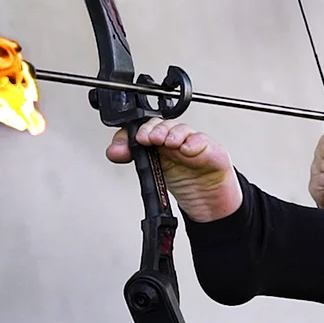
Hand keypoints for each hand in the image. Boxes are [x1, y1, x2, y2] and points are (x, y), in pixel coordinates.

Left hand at [106, 118, 242, 221]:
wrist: (209, 198)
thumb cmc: (185, 179)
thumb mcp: (154, 172)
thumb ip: (134, 160)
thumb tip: (112, 151)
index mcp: (158, 142)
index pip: (143, 128)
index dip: (135, 131)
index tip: (129, 142)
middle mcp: (174, 139)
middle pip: (161, 124)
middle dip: (152, 130)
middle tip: (147, 139)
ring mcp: (192, 143)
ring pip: (181, 129)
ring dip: (171, 133)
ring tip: (167, 143)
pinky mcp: (210, 150)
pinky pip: (201, 141)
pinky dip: (193, 143)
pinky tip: (186, 149)